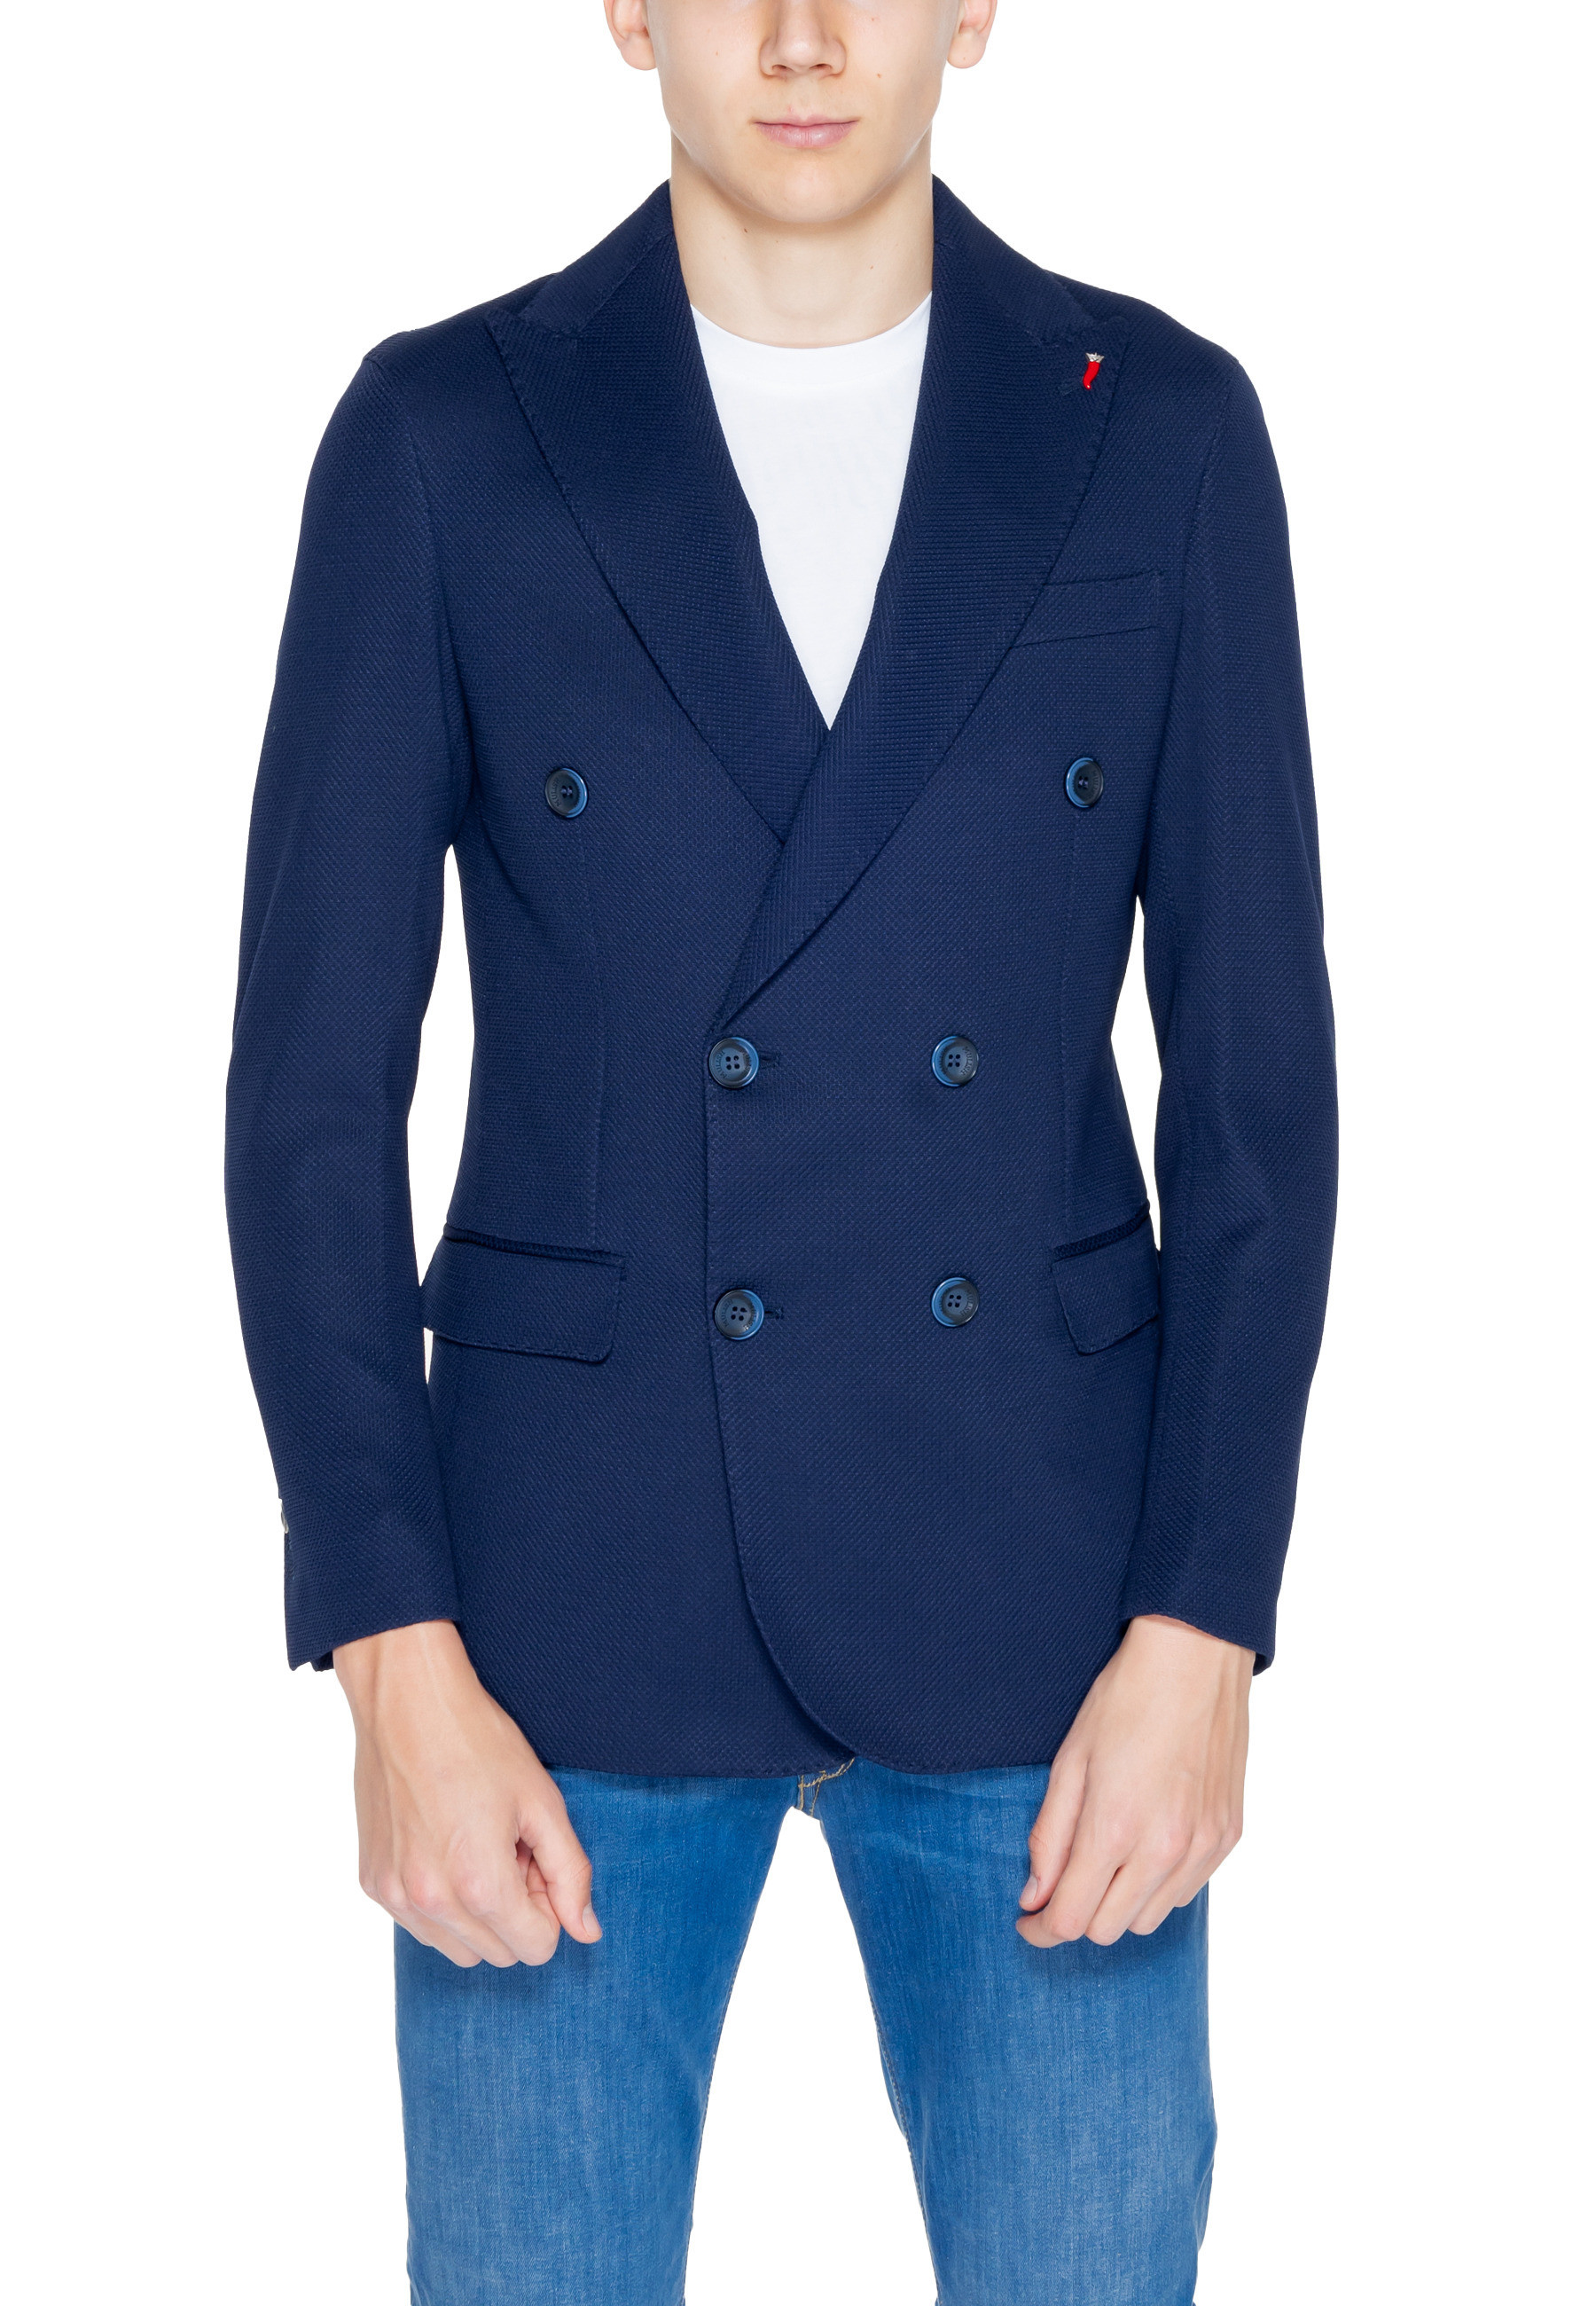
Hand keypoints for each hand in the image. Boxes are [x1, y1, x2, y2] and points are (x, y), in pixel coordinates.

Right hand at [333, 1619, 600, 1968]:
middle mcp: (430, 1901)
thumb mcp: (543, 1803)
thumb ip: (570, 1874)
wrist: (406, 1700)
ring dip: (476, 1913)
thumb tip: (586, 1931)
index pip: (536, 1947)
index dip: (548, 1905)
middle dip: (514, 1911)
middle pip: (497, 1954)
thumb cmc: (478, 1742)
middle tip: (510, 1847)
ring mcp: (394, 1894)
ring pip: (456, 1948)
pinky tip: (443, 1843)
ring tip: (476, 1845)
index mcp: (479, 1884)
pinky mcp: (371, 1882)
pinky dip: (440, 1900)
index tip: (536, 1858)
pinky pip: (418, 1923)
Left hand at [1017, 1615, 1250, 1947]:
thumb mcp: (1069, 1762)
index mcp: (1114, 1829)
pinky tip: (1144, 1847)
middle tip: (1060, 1885)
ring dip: (1118, 1905)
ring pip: (1149, 1919)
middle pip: (1107, 1929)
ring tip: (1104, 1861)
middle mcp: (1163, 1850)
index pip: (1070, 1920)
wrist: (1196, 1659)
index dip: (1039, 1928)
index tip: (1026, 1920)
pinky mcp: (1228, 1837)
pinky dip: (1158, 1886)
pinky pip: (1186, 1892)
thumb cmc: (1124, 1700)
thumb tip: (1035, 1896)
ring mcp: (1202, 1847)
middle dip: (1076, 1915)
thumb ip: (1049, 1836)